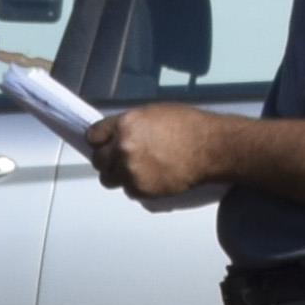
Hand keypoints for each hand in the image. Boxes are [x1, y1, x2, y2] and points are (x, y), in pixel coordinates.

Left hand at [93, 99, 239, 203]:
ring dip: (118, 175)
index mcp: (126, 124)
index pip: (94, 135)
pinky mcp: (139, 190)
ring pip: (109, 178)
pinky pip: (127, 190)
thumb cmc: (188, 126)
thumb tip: (116, 135)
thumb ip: (131, 126)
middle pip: (98, 160)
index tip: (104, 143)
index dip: (99, 140)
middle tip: (123, 159)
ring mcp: (129, 171)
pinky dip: (136, 186)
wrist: (210, 148)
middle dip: (108, 159)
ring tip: (138, 170)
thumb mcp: (155, 114)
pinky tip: (152, 177)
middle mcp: (122, 148)